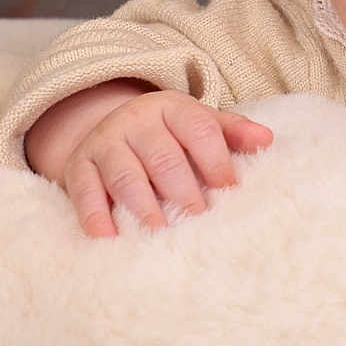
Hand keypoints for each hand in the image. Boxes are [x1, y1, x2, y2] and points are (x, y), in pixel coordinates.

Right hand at [33, 84, 273, 237]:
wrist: (110, 128)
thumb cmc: (168, 133)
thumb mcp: (199, 123)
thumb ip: (233, 132)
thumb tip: (267, 140)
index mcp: (171, 107)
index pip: (198, 129)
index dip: (216, 159)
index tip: (229, 189)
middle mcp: (135, 121)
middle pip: (162, 155)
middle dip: (182, 188)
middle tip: (198, 217)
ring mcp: (104, 143)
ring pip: (125, 175)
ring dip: (142, 204)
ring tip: (159, 231)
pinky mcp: (78, 167)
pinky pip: (85, 192)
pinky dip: (95, 216)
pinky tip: (108, 238)